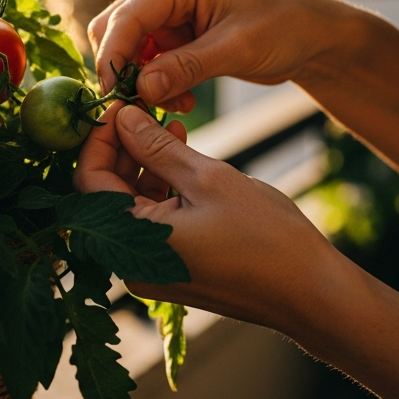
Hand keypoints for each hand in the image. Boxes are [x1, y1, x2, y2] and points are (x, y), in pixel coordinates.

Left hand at [73, 101, 340, 330]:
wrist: (309, 293)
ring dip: (144, 165)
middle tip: (145, 109)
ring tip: (171, 127)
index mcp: (132, 241)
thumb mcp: (207, 178)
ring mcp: (150, 270)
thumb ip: (156, 148)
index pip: (88, 178)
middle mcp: (130, 262)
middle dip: (122, 147)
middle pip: (106, 192)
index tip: (121, 105)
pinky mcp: (171, 270)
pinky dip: (160, 190)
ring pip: (130, 205)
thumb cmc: (264, 237)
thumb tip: (122, 117)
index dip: (100, 137)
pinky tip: (183, 157)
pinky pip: (151, 223)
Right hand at [88, 0, 357, 111]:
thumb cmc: (285, 28)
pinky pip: (149, 60)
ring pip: (129, 47)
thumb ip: (186, 67)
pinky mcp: (177, 32)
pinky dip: (157, 82)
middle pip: (117, 26)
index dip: (113, 54)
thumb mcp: (237, 49)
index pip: (128, 14)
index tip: (111, 94)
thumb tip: (141, 87)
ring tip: (175, 104)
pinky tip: (182, 99)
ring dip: (142, 79)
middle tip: (140, 104)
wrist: (313, 34)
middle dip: (123, 67)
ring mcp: (171, 10)